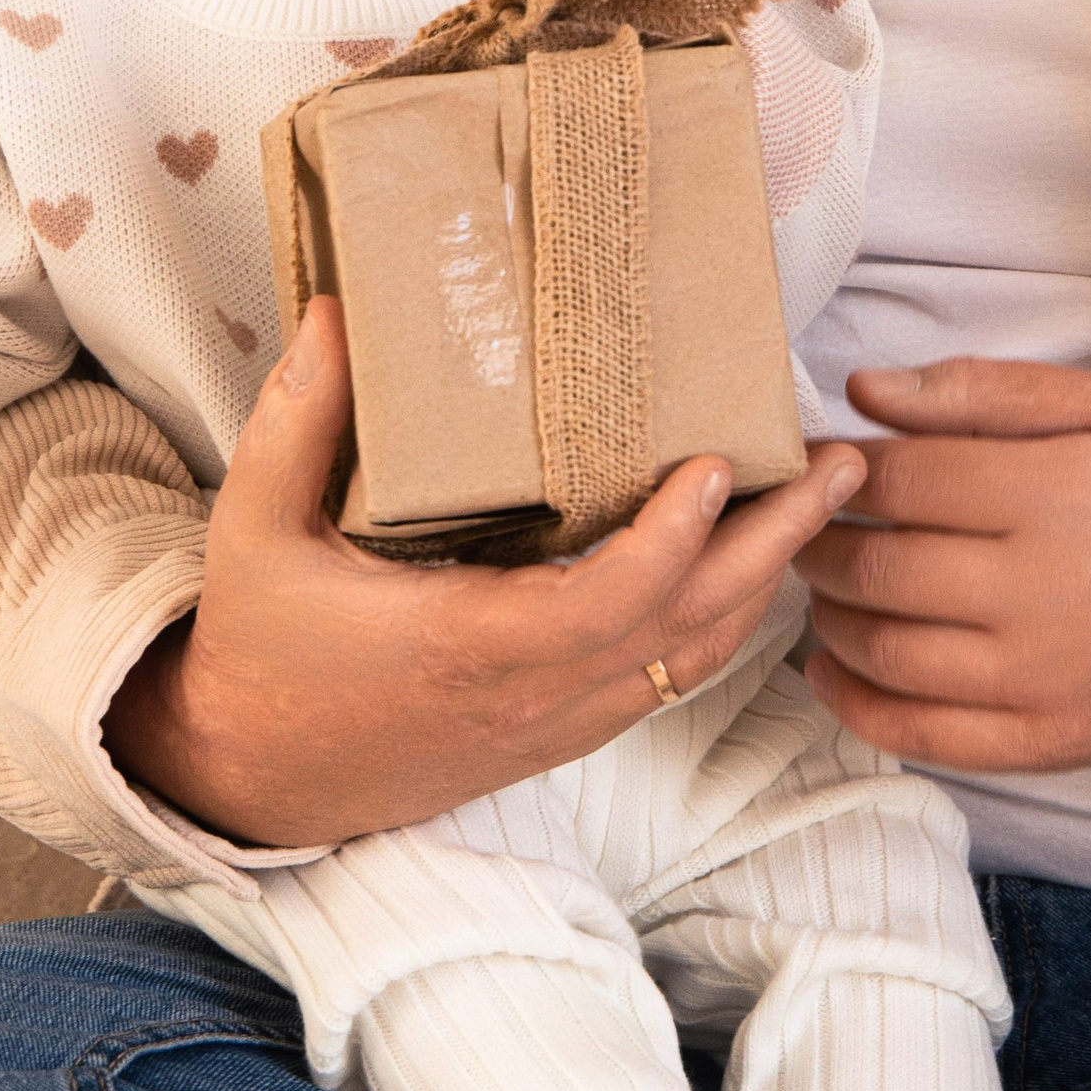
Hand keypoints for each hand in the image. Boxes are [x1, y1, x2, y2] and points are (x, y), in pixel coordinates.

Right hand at [108, 296, 869, 847]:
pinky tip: (754, 566)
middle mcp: (528, 695)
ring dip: (767, 581)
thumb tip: (338, 310)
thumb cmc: (260, 647)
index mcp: (463, 646)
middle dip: (775, 548)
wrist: (249, 781)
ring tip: (823, 498)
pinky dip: (724, 623)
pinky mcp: (557, 734)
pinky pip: (664, 682)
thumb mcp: (256, 528)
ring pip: (691, 662)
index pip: (601, 608)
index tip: (714, 468)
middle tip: (841, 466)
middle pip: (685, 633)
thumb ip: (298, 419)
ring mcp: (552, 724)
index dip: (669, 546)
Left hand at [798, 360, 1090, 770]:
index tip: (824, 459)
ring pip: (889, 654)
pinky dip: (861, 705)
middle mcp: (1041, 595)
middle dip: (822, 541)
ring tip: (825, 585)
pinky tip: (833, 670)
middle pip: (880, 570)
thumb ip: (981, 394)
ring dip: (830, 618)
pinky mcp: (1054, 743)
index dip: (842, 466)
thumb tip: (865, 392)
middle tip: (812, 521)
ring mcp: (1045, 681)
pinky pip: (928, 736)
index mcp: (1054, 495)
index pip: (900, 481)